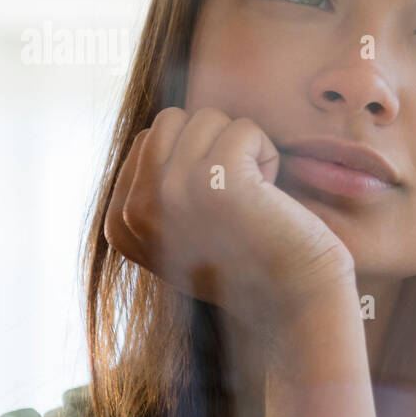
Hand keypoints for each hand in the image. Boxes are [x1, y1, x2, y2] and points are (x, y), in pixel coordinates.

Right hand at [103, 106, 354, 330]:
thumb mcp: (181, 229)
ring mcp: (171, 194)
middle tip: (237, 196)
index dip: (193, 160)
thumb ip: (156, 189)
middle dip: (214, 145)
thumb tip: (158, 129)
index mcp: (120, 223)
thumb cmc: (249, 260)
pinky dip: (267, 154)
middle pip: (172, 121)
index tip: (213, 210)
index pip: (148, 139)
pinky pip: (243, 128)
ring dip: (241, 150)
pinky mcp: (215, 180)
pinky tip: (271, 195)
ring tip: (253, 198)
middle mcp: (136, 211)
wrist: (295, 298)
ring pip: (207, 118)